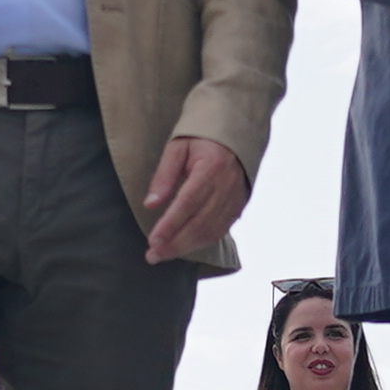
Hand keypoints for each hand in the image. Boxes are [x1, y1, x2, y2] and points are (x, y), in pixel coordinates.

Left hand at [139, 133, 248, 265]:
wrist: (234, 134)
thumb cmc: (201, 139)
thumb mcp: (178, 148)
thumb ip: (164, 175)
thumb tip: (150, 204)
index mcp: (212, 168)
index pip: (188, 202)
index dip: (170, 224)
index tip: (153, 240)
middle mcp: (226, 187)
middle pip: (199, 223)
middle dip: (175, 243)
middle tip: (152, 255)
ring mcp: (235, 199)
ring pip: (211, 232)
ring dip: (186, 247)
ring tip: (163, 254)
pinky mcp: (238, 208)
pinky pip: (220, 231)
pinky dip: (200, 243)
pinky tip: (184, 247)